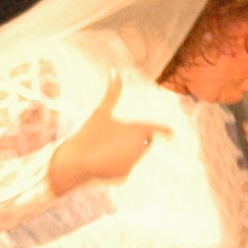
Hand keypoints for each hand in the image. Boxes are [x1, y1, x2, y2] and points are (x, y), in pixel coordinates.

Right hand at [49, 72, 166, 195]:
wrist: (75, 164)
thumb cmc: (89, 135)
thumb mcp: (100, 112)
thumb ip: (112, 93)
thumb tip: (114, 71)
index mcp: (136, 131)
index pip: (155, 129)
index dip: (164, 131)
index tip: (172, 133)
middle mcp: (138, 148)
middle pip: (143, 141)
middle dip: (136, 137)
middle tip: (116, 135)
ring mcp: (132, 163)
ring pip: (134, 155)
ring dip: (126, 150)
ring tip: (105, 146)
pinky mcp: (124, 176)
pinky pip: (124, 167)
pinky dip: (117, 163)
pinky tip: (101, 160)